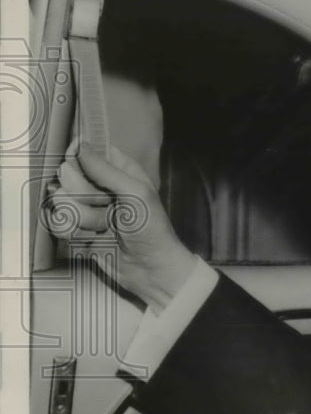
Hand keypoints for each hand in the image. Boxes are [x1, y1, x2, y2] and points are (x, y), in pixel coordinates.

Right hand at [45, 142, 198, 312]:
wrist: (149, 269)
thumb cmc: (150, 227)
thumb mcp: (135, 193)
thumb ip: (105, 170)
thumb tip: (79, 145)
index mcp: (120, 170)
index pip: (87, 151)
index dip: (80, 158)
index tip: (80, 167)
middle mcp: (100, 185)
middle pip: (68, 175)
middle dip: (85, 194)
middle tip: (109, 206)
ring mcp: (86, 207)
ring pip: (61, 200)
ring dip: (83, 217)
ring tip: (105, 227)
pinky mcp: (76, 229)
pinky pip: (57, 222)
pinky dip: (73, 231)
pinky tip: (91, 238)